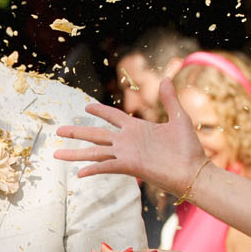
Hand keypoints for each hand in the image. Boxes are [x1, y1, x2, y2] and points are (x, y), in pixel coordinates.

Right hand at [56, 79, 204, 197]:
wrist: (194, 171)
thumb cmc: (189, 148)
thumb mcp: (179, 118)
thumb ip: (170, 100)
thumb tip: (166, 78)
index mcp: (137, 129)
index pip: (113, 117)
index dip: (100, 111)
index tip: (86, 107)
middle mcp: (128, 142)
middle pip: (96, 135)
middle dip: (77, 132)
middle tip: (58, 131)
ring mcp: (127, 155)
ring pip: (95, 152)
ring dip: (76, 153)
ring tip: (57, 154)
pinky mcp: (130, 167)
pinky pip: (107, 167)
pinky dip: (93, 170)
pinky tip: (79, 173)